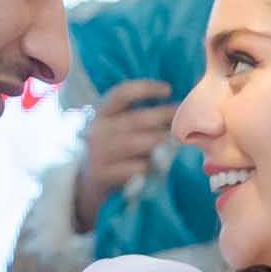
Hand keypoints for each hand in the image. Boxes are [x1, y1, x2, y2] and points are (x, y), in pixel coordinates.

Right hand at [71, 82, 178, 216]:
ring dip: (163, 142)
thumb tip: (176, 107)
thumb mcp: (115, 127)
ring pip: (142, 144)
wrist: (85, 182)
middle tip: (185, 118)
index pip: (122, 93)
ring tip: (176, 142)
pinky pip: (139, 168)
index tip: (168, 89)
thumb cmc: (111, 149)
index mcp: (101, 113)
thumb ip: (137, 116)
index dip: (146, 88)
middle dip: (166, 116)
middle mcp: (98, 130)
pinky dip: (152, 167)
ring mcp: (99, 153)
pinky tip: (158, 167)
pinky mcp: (104, 174)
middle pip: (138, 118)